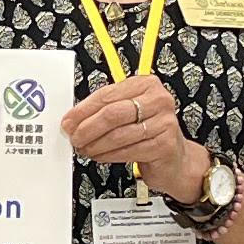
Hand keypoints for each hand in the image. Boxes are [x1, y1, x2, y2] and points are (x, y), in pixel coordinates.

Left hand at [61, 71, 197, 187]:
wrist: (175, 159)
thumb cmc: (148, 131)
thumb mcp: (128, 112)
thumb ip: (104, 110)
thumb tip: (73, 120)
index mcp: (146, 84)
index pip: (107, 94)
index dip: (83, 110)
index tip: (69, 121)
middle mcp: (158, 100)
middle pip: (112, 114)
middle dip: (87, 128)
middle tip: (74, 137)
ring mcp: (164, 122)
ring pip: (118, 134)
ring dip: (95, 145)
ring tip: (85, 149)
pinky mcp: (164, 145)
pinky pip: (128, 150)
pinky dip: (108, 155)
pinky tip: (100, 156)